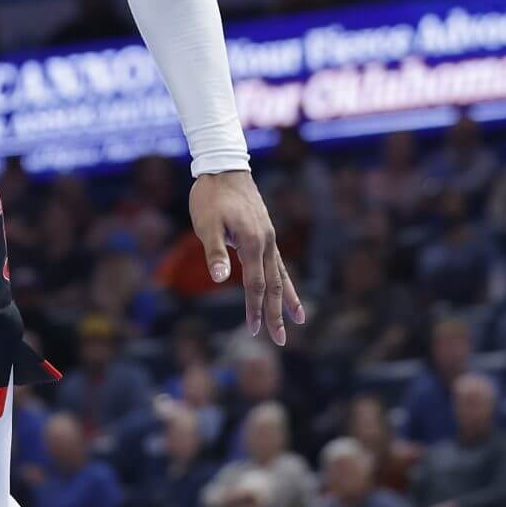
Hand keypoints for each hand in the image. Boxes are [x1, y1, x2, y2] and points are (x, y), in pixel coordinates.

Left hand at [189, 169, 302, 343]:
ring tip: (300, 319)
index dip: (255, 308)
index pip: (255, 284)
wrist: (224, 166)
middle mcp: (266, 241)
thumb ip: (214, 251)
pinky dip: (284, 278)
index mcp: (252, 242)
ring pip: (280, 274)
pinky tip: (285, 287)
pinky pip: (277, 261)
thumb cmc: (211, 195)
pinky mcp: (265, 232)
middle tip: (280, 340)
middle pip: (274, 284)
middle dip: (276, 313)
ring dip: (287, 299)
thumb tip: (219, 278)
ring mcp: (268, 237)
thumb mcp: (206, 223)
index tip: (255, 330)